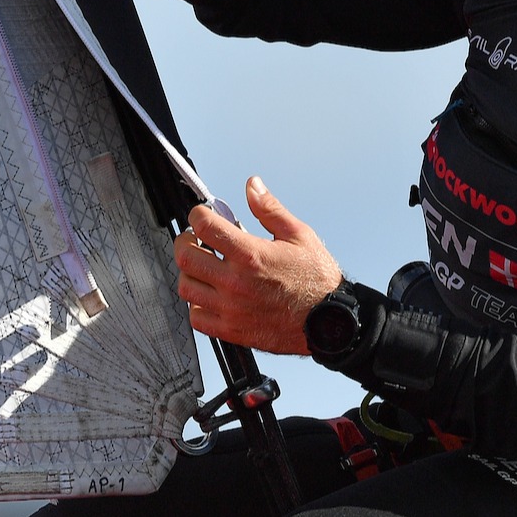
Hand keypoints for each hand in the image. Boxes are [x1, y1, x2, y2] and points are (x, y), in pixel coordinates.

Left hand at [177, 177, 342, 354]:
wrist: (330, 322)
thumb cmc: (317, 281)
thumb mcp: (298, 235)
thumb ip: (269, 209)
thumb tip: (253, 186)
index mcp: (250, 255)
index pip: (204, 226)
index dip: (198, 214)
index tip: (203, 215)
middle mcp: (235, 282)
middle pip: (185, 257)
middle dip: (185, 241)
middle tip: (195, 238)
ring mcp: (231, 309)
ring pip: (186, 287)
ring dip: (190, 272)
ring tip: (204, 266)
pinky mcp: (231, 331)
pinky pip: (196, 317)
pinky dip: (196, 304)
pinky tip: (210, 295)